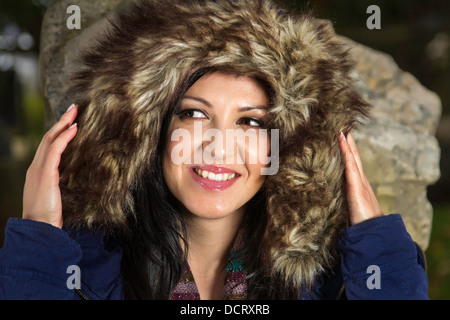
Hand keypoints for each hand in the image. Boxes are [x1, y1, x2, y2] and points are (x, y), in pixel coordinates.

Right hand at [22, 104, 77, 228]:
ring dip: (63, 124)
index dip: (59, 132)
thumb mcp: (57, 197)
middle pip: (48, 138)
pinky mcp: (45, 173)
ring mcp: (38, 169)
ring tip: (75, 112)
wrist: (40, 230)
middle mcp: (36, 167)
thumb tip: (78, 179)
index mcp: (39, 172)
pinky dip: (64, 137)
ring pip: (50, 140)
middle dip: (61, 122)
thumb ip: (63, 185)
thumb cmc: (50, 217)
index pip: (48, 146)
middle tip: (73, 108)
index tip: (70, 122)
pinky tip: (74, 128)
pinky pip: (55, 150)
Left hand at [339, 132, 382, 225]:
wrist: (373, 234)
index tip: (341, 136)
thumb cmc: (361, 225)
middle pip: (353, 156)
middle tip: (342, 125)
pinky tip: (342, 141)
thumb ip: (341, 203)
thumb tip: (328, 199)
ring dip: (347, 142)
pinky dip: (347, 152)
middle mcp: (360, 181)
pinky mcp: (356, 187)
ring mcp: (359, 183)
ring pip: (352, 157)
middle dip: (348, 141)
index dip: (348, 150)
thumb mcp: (349, 210)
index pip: (351, 163)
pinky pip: (350, 166)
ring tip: (341, 128)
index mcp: (358, 186)